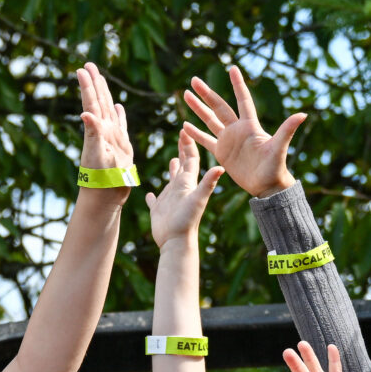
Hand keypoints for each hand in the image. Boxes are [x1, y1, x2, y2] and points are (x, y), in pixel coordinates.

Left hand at [77, 61, 132, 180]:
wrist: (106, 198)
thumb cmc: (101, 180)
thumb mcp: (97, 155)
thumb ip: (93, 133)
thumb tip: (86, 113)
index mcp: (99, 130)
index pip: (92, 104)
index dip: (87, 86)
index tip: (81, 69)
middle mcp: (104, 131)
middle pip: (99, 102)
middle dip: (94, 83)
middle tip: (88, 65)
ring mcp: (112, 138)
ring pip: (108, 110)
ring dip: (104, 95)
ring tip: (100, 79)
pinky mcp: (120, 147)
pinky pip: (120, 126)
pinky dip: (119, 115)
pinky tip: (118, 107)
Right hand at [146, 126, 222, 248]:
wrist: (177, 242)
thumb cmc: (187, 220)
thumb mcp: (198, 199)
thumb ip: (208, 183)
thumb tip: (221, 168)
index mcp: (188, 183)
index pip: (190, 159)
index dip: (188, 144)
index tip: (184, 129)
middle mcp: (180, 189)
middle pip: (182, 165)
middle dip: (182, 150)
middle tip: (181, 135)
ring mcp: (169, 199)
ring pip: (171, 180)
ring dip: (172, 169)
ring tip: (172, 159)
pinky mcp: (159, 210)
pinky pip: (154, 200)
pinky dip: (151, 196)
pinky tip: (149, 193)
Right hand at [182, 64, 305, 198]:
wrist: (267, 186)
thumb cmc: (275, 167)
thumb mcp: (280, 147)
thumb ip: (287, 130)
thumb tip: (303, 114)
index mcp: (250, 126)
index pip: (242, 100)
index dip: (238, 84)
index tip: (232, 68)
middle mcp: (237, 130)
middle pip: (219, 107)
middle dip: (206, 94)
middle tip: (194, 80)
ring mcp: (228, 141)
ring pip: (210, 120)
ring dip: (198, 109)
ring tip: (185, 95)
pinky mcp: (222, 154)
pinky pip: (206, 141)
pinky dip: (196, 134)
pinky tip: (185, 126)